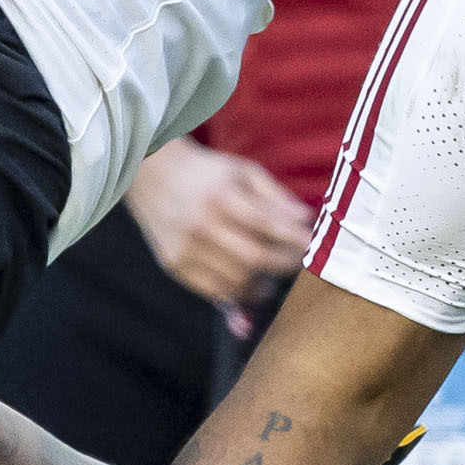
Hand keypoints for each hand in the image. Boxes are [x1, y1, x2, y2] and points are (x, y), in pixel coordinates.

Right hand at [125, 135, 317, 310]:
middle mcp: (200, 224)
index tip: (312, 245)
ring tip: (273, 274)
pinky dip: (237, 293)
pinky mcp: (173, 265)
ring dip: (262, 283)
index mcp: (220, 196)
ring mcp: (184, 248)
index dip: (294, 239)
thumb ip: (275, 196)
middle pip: (254, 257)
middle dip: (284, 264)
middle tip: (298, 263)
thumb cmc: (207, 174)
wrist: (152, 175)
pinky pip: (212, 291)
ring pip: (235, 280)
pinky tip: (251, 284)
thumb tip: (306, 219)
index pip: (265, 224)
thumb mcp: (243, 171)